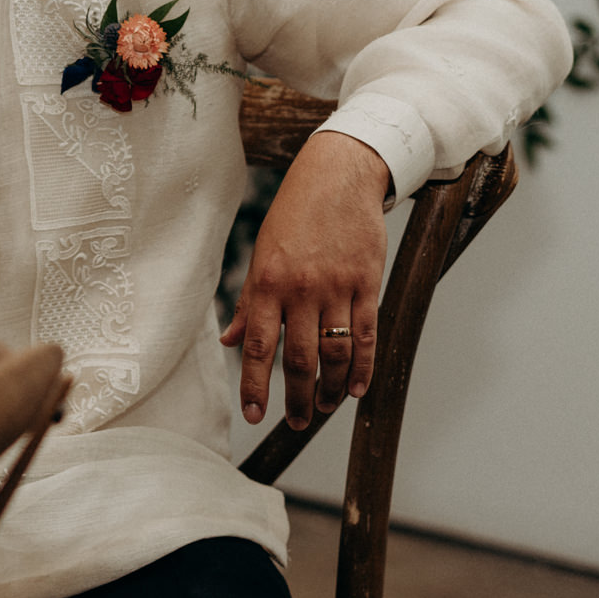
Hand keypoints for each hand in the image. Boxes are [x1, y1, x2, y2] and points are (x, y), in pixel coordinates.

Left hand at [220, 129, 389, 428]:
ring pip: (336, 354)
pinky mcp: (368, 282)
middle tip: (297, 423)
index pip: (260, 346)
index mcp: (268, 282)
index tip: (254, 415)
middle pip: (300, 360)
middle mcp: (301, 289)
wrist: (339, 174)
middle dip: (298, 400)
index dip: (256, 385)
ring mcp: (337, 287)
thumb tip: (231, 340)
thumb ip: (249, 302)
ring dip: (332, 390)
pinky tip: (357, 387)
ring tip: (326, 407)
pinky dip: (364, 367)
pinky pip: (367, 335)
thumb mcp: (262, 252)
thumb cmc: (295, 213)